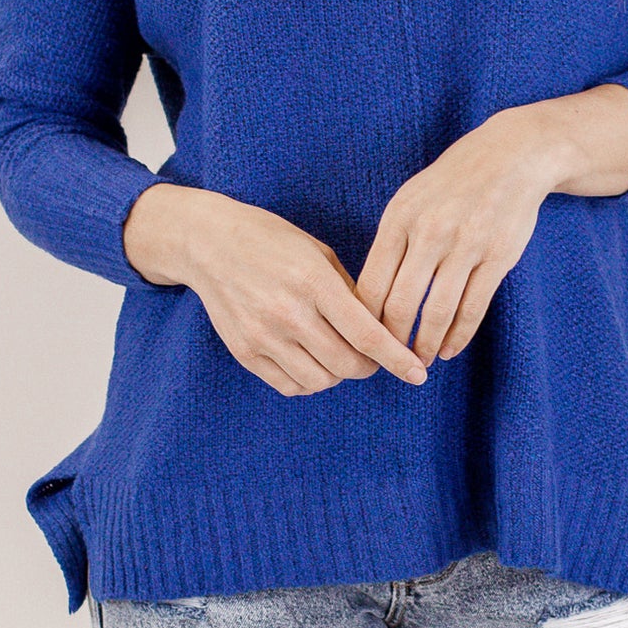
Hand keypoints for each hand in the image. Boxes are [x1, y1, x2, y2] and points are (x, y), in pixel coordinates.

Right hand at [126, 185, 428, 396]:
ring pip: (321, 381)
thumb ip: (350, 292)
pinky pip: (291, 385)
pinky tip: (311, 359)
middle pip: (347, 365)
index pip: (366, 334)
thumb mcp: (318, 253)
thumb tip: (382, 331)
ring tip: (337, 352)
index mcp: (313, 281)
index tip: (418, 373)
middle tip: (372, 356)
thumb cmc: (272, 241)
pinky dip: (310, 380)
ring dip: (339, 374)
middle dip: (369, 367)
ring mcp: (263, 336)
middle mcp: (287, 312)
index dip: (397, 358)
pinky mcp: (244, 352)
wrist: (209, 243)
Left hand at [352, 108, 560, 366]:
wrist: (511, 156)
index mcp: (399, 219)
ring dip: (425, 345)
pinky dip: (458, 335)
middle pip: (400, 305)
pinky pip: (473, 308)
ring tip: (419, 362)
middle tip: (389, 361)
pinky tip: (449, 349)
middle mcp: (429, 233)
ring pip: (438, 312)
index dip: (364, 321)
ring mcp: (466, 245)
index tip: (362, 341)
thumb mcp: (410, 200)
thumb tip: (368, 296)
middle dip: (392, 342)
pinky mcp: (498, 257)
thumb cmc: (452, 182)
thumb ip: (391, 243)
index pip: (371, 284)